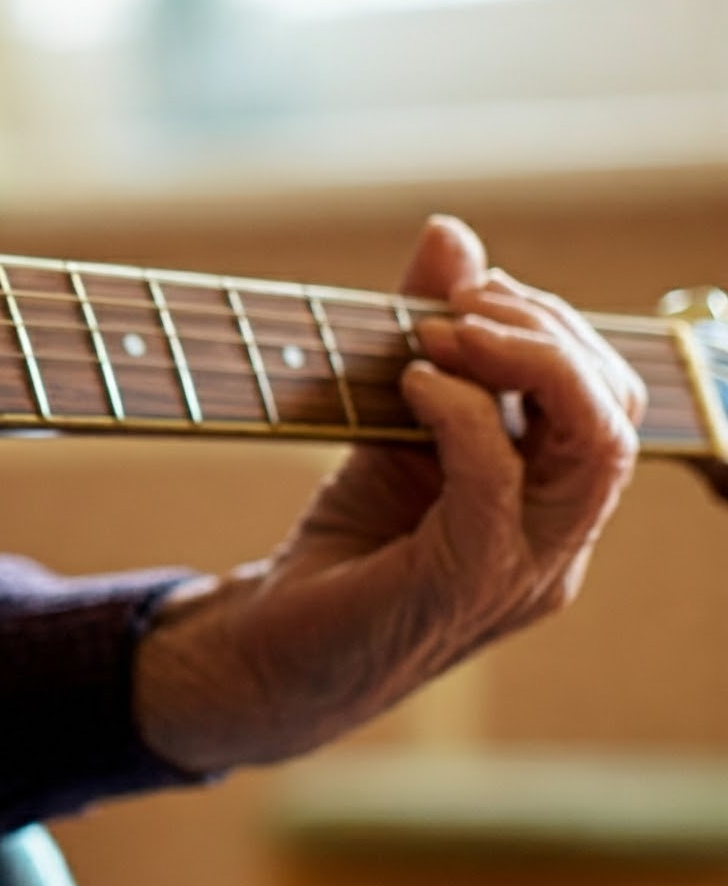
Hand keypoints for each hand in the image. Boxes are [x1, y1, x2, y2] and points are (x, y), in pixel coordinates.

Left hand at [133, 216, 644, 772]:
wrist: (268, 652)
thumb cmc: (340, 544)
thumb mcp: (387, 421)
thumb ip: (427, 335)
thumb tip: (452, 232)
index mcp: (553, 507)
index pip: (609, 399)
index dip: (551, 327)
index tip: (467, 291)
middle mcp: (557, 544)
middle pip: (618, 413)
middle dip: (546, 334)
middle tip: (457, 307)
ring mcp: (520, 572)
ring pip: (594, 449)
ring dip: (524, 365)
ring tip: (441, 334)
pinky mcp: (460, 585)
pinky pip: (500, 484)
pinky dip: (464, 414)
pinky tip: (413, 386)